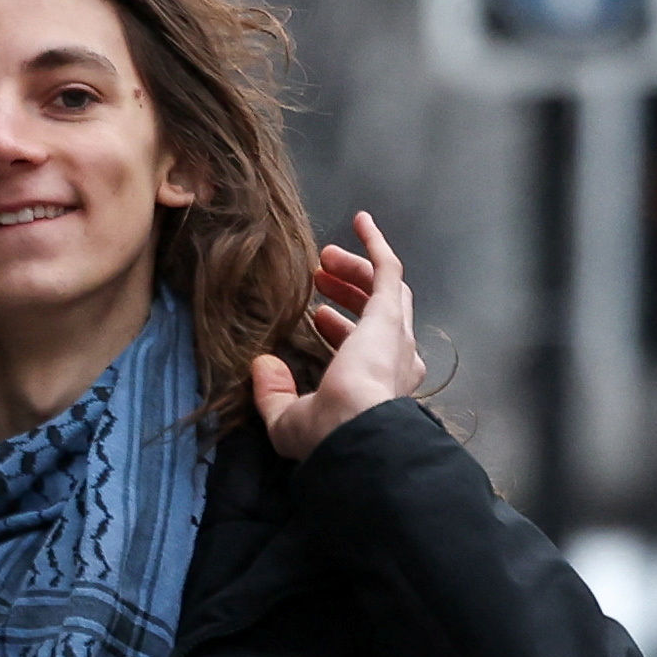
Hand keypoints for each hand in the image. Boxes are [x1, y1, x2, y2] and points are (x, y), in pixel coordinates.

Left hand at [249, 209, 423, 462]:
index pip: (362, 348)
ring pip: (383, 289)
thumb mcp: (288, 420)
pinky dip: (375, 243)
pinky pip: (388, 268)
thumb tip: (260, 366)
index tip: (316, 318)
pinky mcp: (389, 312)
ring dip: (355, 270)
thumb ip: (275, 394)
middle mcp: (395, 358)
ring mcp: (396, 334)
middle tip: (319, 277)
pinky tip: (361, 222)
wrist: (358, 429)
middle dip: (349, 291)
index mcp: (379, 386)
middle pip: (377, 311)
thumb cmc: (326, 434)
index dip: (339, 330)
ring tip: (326, 258)